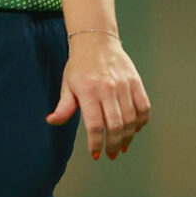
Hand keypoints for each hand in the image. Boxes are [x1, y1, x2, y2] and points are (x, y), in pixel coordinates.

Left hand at [47, 31, 151, 160]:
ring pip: (131, 119)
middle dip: (113, 145)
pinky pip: (144, 107)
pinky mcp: (136, 83)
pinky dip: (142, 122)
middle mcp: (108, 89)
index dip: (96, 144)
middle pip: (115, 126)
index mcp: (89, 91)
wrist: (97, 41)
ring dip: (128, 137)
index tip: (96, 155)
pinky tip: (135, 130)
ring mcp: (125, 86)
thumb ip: (63, 107)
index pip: (95, 125)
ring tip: (122, 147)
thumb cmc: (79, 66)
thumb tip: (51, 121)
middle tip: (111, 154)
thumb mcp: (67, 85)